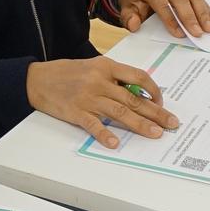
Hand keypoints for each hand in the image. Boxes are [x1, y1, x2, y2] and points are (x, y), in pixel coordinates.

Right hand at [27, 56, 175, 149]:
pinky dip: (104, 134)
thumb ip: (114, 77)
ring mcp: (88, 97)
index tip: (161, 103)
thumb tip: (138, 93)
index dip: (153, 91)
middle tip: (172, 124)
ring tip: (155, 134)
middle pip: (134, 98)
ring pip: (120, 112)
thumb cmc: (67, 73)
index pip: (138, 77)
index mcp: (107, 66)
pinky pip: (93, 124)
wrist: (37, 79)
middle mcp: (100, 81)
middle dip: (156, 113)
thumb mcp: (93, 66)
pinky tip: (115, 143)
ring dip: (139, 124)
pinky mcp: (75, 112)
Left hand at [119, 0, 209, 36]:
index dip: (170, 19)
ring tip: (209, 28)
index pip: (161, 2)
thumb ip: (128, 18)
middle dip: (190, 17)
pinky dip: (206, 8)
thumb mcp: (128, 8)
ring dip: (202, 13)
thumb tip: (134, 25)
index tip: (179, 33)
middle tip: (198, 33)